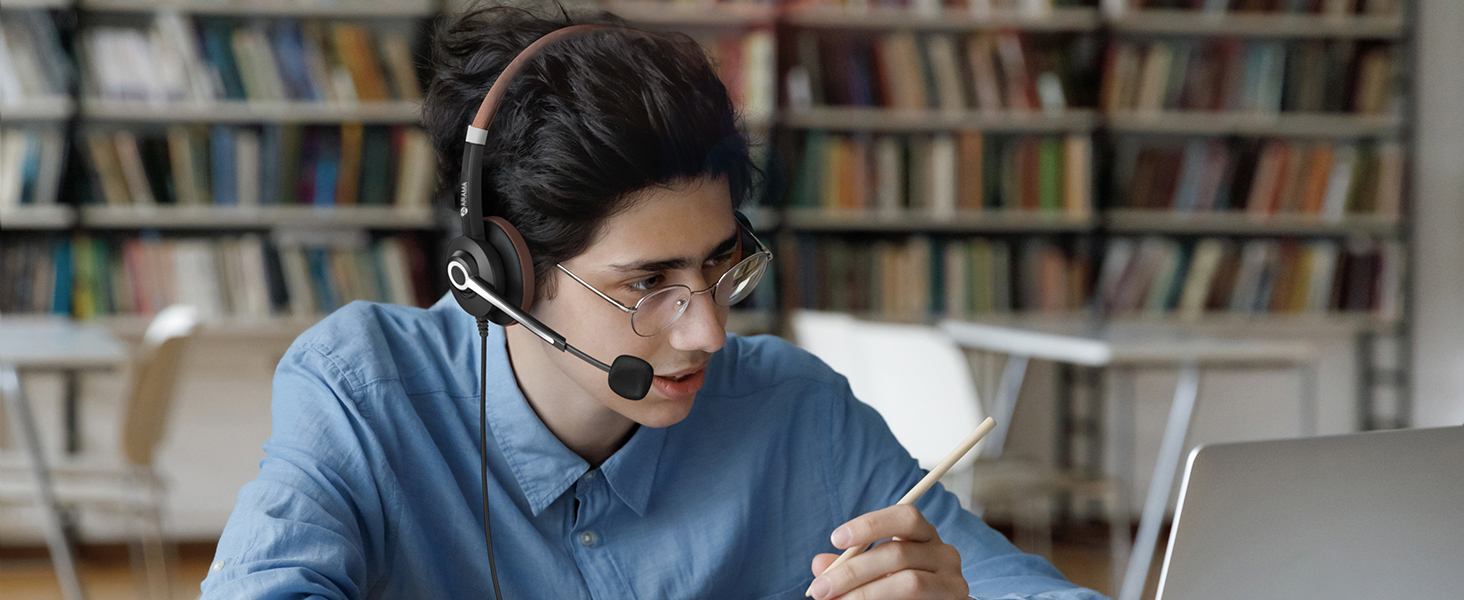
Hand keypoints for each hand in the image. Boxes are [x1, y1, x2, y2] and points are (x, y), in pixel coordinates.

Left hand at [807, 505, 967, 599]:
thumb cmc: (899, 585)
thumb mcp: (875, 570)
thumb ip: (849, 565)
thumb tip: (819, 564)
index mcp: (923, 535)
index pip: (905, 517)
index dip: (870, 524)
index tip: (835, 538)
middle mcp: (944, 553)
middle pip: (898, 554)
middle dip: (853, 571)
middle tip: (821, 589)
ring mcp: (952, 581)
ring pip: (908, 583)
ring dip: (865, 594)